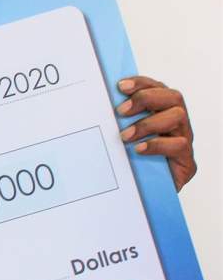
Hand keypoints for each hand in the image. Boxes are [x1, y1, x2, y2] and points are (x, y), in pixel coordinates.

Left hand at [116, 76, 195, 190]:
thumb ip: (116, 123)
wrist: (144, 196)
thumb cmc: (131, 165)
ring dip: (148, 123)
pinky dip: (157, 144)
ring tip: (125, 136)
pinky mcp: (186, 162)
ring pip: (178, 117)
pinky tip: (138, 149)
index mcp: (161, 113)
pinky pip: (179, 145)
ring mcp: (183, 141)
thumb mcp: (120, 140)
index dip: (141, 83)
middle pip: (173, 97)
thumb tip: (92, 105)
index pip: (157, 88)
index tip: (120, 86)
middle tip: (120, 111)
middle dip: (145, 98)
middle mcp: (176, 124)